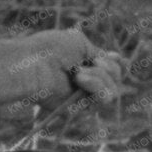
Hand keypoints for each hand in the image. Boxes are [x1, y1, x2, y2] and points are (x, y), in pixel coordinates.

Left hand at [0, 29, 130, 117]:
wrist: (32, 65)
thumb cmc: (50, 49)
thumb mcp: (80, 43)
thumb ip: (100, 53)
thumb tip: (119, 59)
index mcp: (84, 63)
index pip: (111, 67)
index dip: (118, 64)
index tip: (116, 57)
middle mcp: (85, 80)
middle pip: (116, 78)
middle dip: (109, 67)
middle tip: (93, 61)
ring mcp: (83, 94)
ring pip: (113, 90)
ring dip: (101, 76)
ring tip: (79, 72)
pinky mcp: (80, 108)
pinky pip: (103, 99)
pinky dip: (96, 86)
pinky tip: (79, 78)